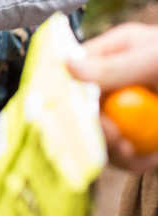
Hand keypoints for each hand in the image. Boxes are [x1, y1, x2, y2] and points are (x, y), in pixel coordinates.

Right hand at [67, 22, 157, 171]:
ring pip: (101, 136)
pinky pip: (126, 156)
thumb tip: (66, 67)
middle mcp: (114, 82)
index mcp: (113, 53)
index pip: (74, 71)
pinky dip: (135, 163)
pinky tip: (150, 161)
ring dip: (113, 151)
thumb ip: (113, 67)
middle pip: (83, 109)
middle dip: (95, 128)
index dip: (69, 92)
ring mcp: (128, 112)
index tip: (81, 111)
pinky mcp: (143, 137)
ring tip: (132, 153)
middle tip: (116, 138)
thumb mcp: (156, 60)